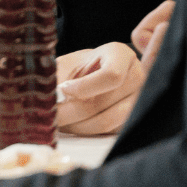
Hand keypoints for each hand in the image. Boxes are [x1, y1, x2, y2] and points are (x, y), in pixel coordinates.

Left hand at [53, 0, 172, 134]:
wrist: (96, 75)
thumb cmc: (80, 67)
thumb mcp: (68, 64)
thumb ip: (58, 77)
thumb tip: (46, 95)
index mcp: (120, 54)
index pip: (111, 75)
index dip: (84, 87)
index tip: (63, 89)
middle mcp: (137, 76)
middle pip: (103, 102)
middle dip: (71, 112)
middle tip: (50, 116)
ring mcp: (139, 99)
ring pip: (106, 121)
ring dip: (77, 125)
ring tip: (59, 121)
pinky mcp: (133, 119)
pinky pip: (108, 131)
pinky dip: (86, 131)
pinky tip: (73, 124)